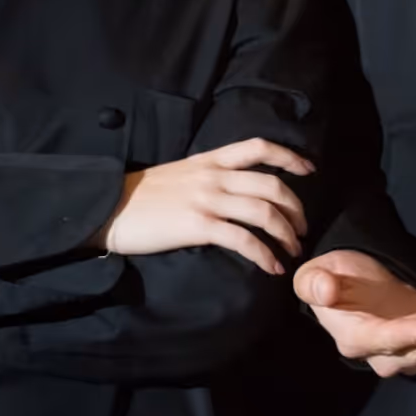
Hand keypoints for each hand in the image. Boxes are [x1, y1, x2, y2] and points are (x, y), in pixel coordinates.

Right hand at [94, 137, 312, 275]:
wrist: (107, 206)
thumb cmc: (141, 195)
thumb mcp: (180, 174)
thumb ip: (207, 176)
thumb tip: (232, 190)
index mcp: (209, 160)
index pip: (258, 147)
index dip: (289, 156)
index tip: (308, 169)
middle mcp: (213, 175)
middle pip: (271, 184)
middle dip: (295, 208)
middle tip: (301, 229)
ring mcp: (207, 199)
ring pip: (264, 211)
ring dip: (286, 234)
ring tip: (292, 251)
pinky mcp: (198, 225)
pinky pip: (243, 239)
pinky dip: (264, 254)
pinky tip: (271, 268)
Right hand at [295, 248, 415, 377]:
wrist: (349, 285)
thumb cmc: (331, 279)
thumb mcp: (314, 274)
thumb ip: (315, 284)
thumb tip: (325, 292)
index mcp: (353, 337)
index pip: (381, 341)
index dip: (405, 337)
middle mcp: (382, 353)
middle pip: (415, 355)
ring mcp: (408, 349)